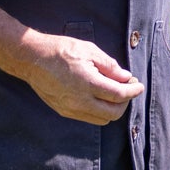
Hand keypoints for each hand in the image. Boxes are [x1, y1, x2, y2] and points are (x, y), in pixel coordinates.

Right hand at [20, 34, 142, 125]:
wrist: (31, 58)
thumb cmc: (60, 50)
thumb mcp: (88, 50)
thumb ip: (109, 66)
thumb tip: (125, 77)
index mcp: (87, 83)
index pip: (119, 95)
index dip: (133, 91)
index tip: (138, 86)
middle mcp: (79, 101)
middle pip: (113, 113)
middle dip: (125, 102)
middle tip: (127, 88)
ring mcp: (70, 109)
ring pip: (101, 119)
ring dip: (112, 109)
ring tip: (113, 92)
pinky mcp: (63, 111)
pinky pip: (88, 118)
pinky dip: (98, 111)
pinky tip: (98, 97)